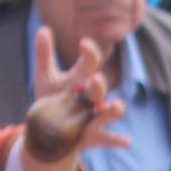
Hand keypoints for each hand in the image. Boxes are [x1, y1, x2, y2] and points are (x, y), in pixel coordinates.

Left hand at [23, 27, 128, 165]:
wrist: (52, 132)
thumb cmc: (52, 101)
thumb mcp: (46, 79)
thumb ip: (44, 56)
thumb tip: (42, 29)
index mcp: (81, 80)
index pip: (90, 62)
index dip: (90, 52)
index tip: (83, 44)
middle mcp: (91, 97)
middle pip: (99, 88)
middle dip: (98, 85)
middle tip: (95, 81)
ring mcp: (94, 117)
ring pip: (109, 112)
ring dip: (113, 110)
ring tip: (115, 107)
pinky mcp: (94, 136)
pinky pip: (108, 138)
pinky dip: (117, 140)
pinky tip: (127, 141)